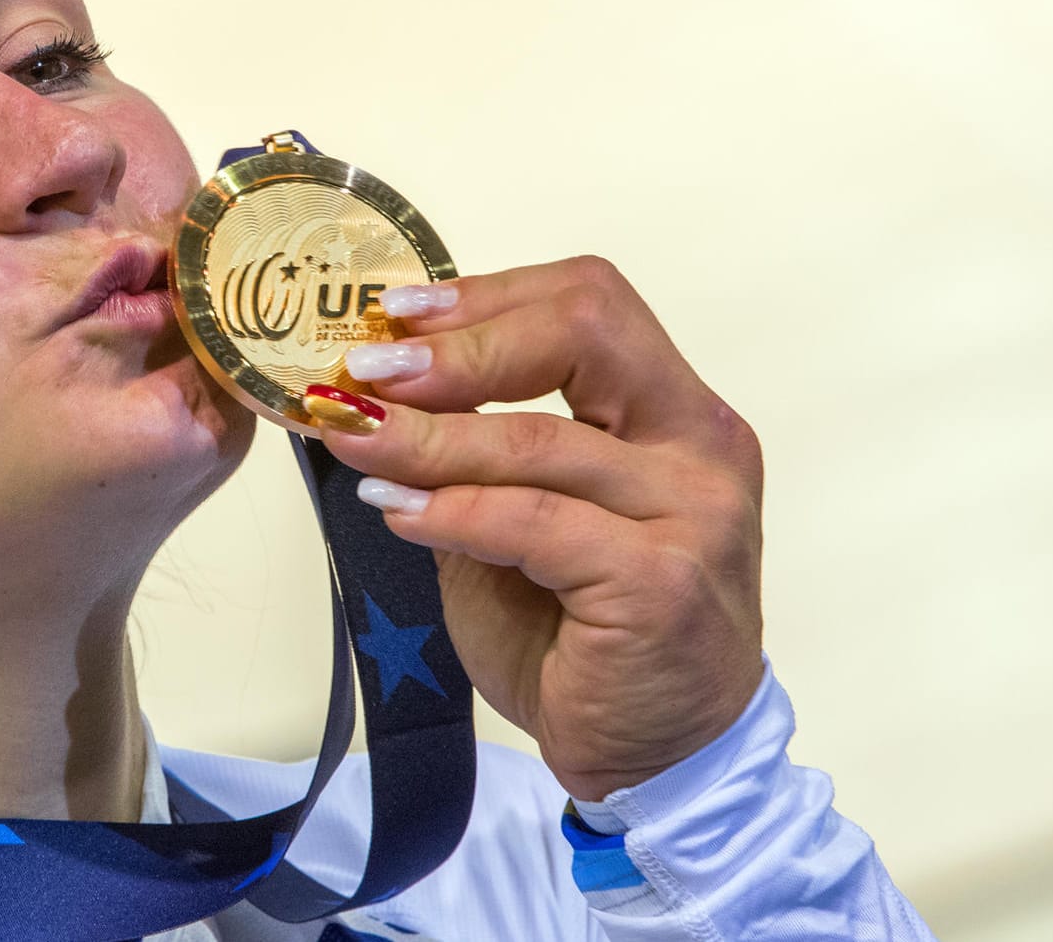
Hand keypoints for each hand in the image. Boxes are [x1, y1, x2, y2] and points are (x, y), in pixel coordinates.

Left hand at [317, 256, 764, 800]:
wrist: (655, 757)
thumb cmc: (587, 637)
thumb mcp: (527, 524)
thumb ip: (481, 456)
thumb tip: (374, 396)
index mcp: (678, 413)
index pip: (591, 304)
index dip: (486, 295)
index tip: (395, 313)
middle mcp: (701, 446)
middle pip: (582, 332)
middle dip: (459, 345)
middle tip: (369, 369)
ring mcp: (692, 512)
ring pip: (537, 440)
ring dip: (424, 437)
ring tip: (351, 436)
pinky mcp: (660, 581)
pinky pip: (531, 523)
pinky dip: (450, 510)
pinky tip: (396, 507)